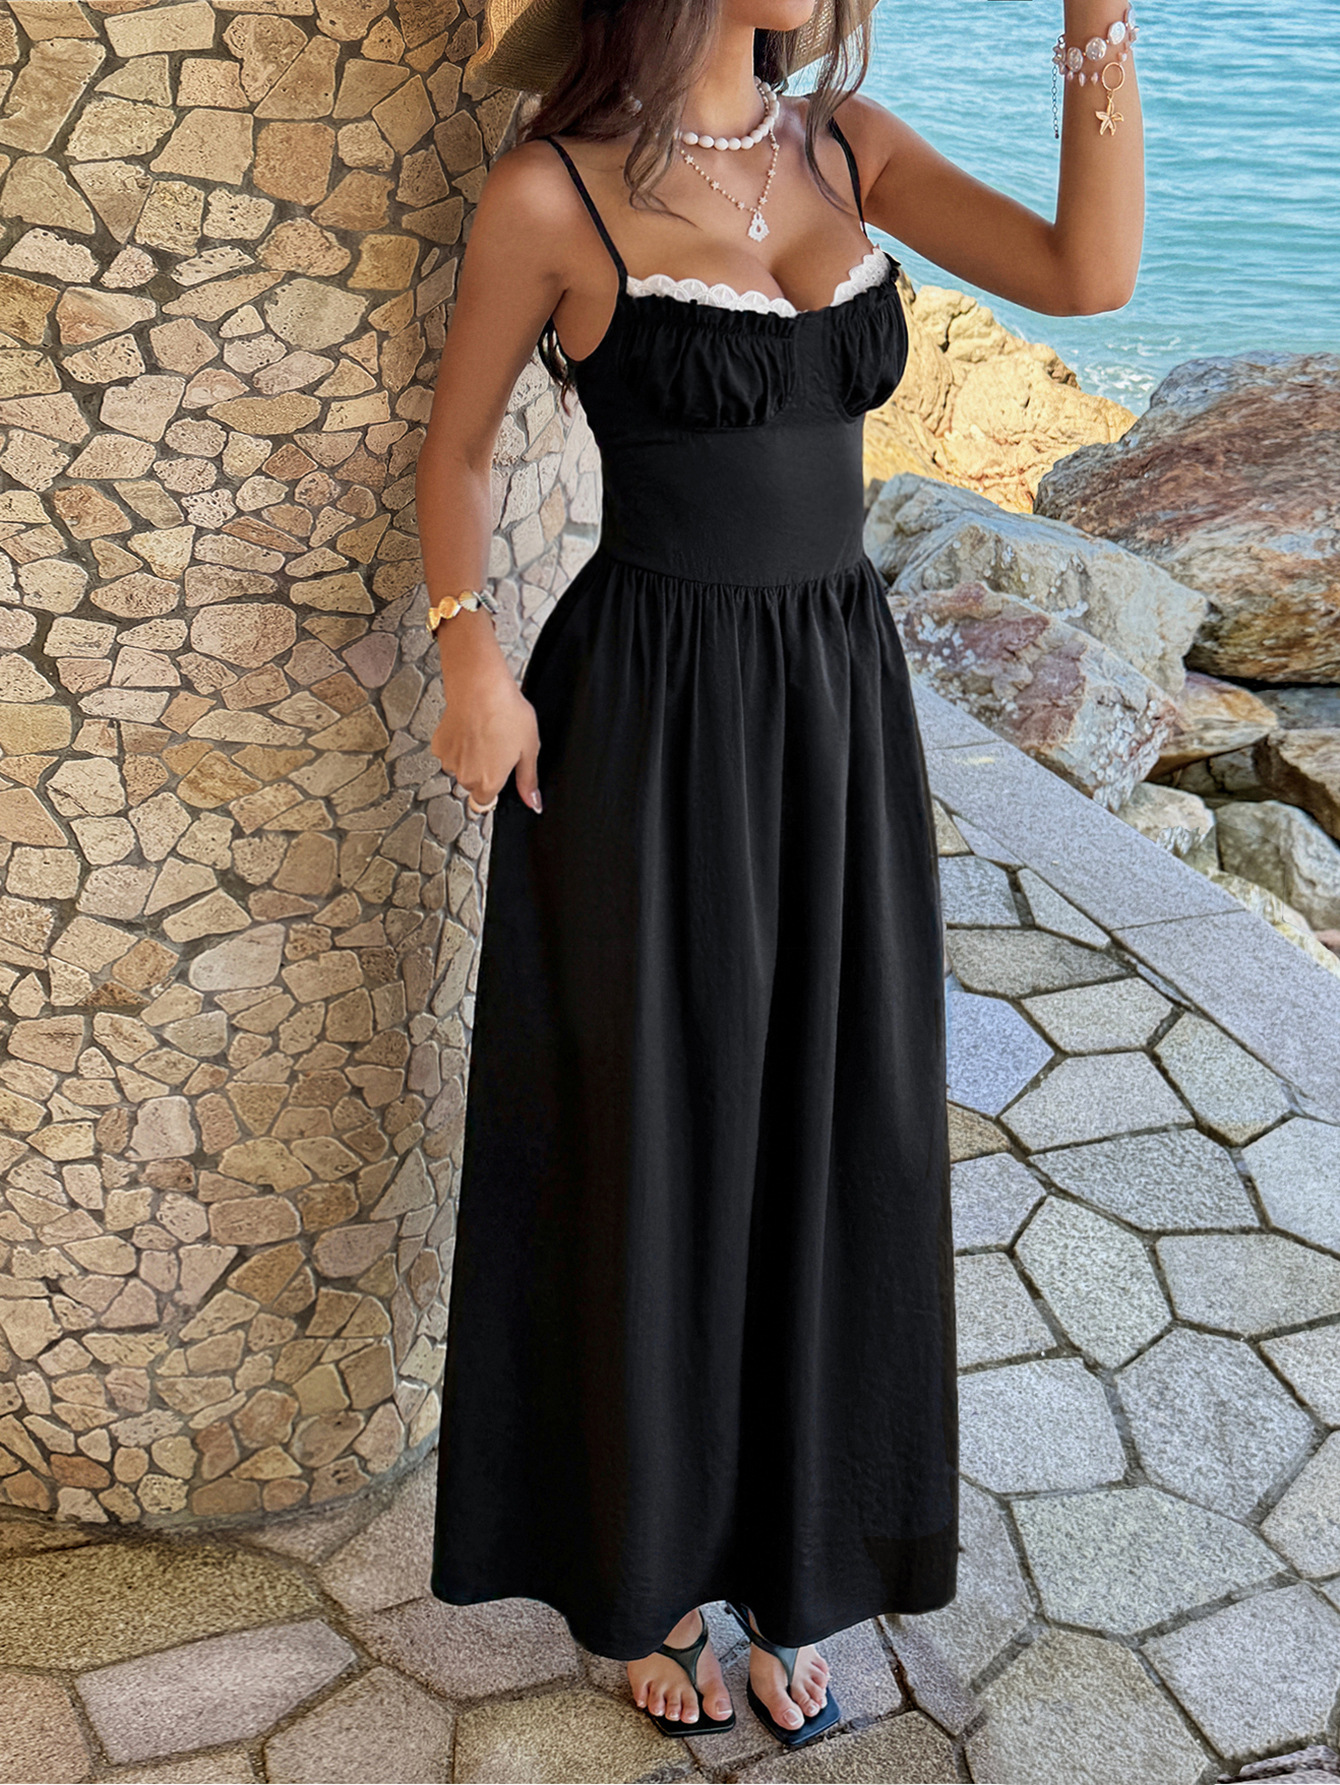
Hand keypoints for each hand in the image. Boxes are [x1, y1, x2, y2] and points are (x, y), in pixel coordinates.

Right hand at [431, 617, 542, 812]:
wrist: (479, 687)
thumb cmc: (506, 713)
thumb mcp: (529, 748)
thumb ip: (528, 780)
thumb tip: (533, 802)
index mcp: (489, 783)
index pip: (486, 800)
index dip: (494, 785)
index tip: (499, 770)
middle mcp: (466, 777)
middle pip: (472, 784)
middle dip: (482, 770)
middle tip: (494, 746)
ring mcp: (450, 761)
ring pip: (459, 768)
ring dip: (468, 758)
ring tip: (482, 734)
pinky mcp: (439, 745)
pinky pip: (449, 752)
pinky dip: (457, 744)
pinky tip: (468, 729)